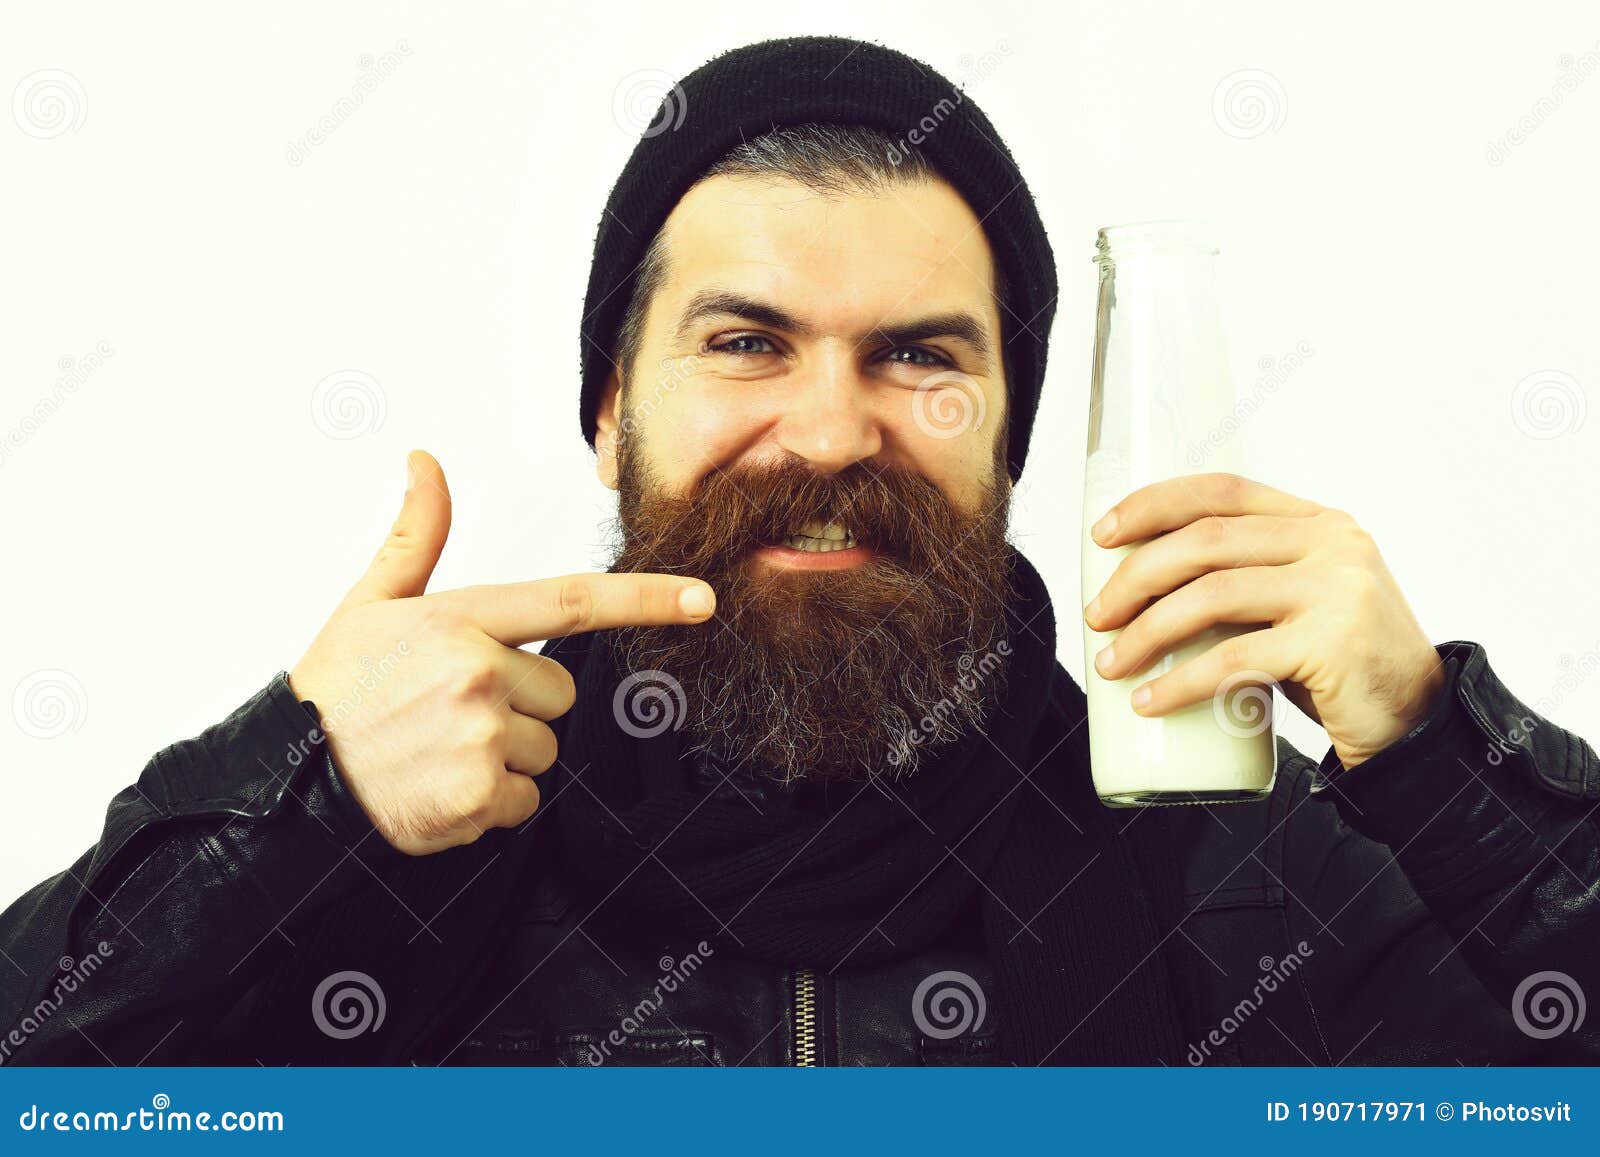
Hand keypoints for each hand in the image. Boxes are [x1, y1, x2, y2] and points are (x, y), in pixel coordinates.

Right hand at [288, 450, 716, 854]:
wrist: (287, 777)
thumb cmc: (334, 690)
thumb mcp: (370, 603)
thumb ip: (416, 536)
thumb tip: (425, 462)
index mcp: (458, 619)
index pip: (570, 601)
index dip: (645, 598)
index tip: (703, 598)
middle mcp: (477, 673)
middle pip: (560, 693)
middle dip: (520, 706)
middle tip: (449, 712)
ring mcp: (481, 736)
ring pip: (543, 749)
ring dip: (503, 758)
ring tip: (437, 751)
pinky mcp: (479, 796)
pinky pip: (524, 802)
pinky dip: (490, 806)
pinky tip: (439, 788)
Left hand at [1083, 472, 1445, 769]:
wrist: (1418, 728)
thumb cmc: (1339, 669)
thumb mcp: (1297, 605)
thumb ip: (1246, 582)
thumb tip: (1140, 588)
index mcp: (1318, 522)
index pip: (1222, 490)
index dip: (1153, 505)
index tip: (1102, 535)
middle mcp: (1332, 543)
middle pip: (1205, 541)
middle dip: (1135, 577)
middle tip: (1096, 616)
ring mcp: (1338, 590)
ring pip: (1212, 596)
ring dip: (1146, 631)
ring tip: (1110, 664)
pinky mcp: (1333, 644)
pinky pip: (1233, 658)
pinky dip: (1179, 681)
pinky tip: (1148, 701)